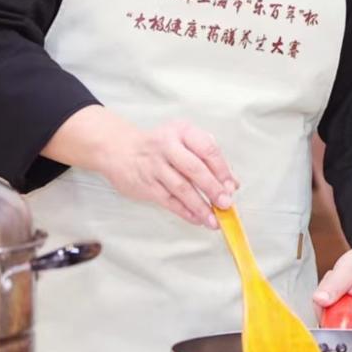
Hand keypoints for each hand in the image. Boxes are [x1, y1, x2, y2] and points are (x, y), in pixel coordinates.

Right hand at [48, 106, 236, 227]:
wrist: (119, 149)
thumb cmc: (160, 145)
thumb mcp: (184, 140)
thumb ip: (209, 159)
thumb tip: (231, 183)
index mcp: (182, 131)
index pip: (207, 149)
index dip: (222, 169)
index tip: (231, 186)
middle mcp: (168, 147)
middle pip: (194, 169)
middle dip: (212, 189)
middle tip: (225, 203)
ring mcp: (155, 167)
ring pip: (181, 189)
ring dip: (200, 206)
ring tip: (214, 219)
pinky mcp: (146, 185)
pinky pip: (169, 201)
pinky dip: (185, 212)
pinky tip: (198, 219)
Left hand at [312, 223, 351, 328]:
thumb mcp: (349, 266)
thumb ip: (333, 285)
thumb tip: (318, 301)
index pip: (338, 329)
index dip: (328, 314)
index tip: (333, 296)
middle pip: (337, 329)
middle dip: (330, 308)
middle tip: (341, 288)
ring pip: (339, 326)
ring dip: (334, 307)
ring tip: (346, 290)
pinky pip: (345, 323)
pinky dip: (340, 309)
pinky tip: (349, 297)